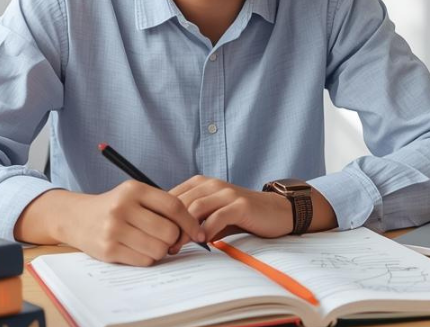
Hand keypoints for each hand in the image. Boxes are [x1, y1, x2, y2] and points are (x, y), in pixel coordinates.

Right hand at [18, 182, 205, 265]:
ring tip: (150, 243)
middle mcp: (123, 207)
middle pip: (168, 231)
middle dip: (173, 239)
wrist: (76, 217)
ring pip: (158, 249)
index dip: (190, 222)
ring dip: (160, 250)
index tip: (198, 232)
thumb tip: (193, 229)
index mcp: (134, 189)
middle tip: (167, 239)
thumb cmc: (115, 207)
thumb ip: (161, 206)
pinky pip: (144, 260)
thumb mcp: (134, 195)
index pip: (173, 206)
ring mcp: (114, 229)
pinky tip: (138, 249)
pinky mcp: (108, 250)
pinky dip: (147, 258)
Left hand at [169, 176, 293, 245]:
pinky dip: (207, 230)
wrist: (275, 211)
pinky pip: (218, 217)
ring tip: (177, 247)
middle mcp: (212, 184)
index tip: (154, 236)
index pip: (172, 197)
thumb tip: (166, 235)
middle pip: (181, 203)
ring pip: (196, 209)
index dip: (161, 216)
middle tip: (163, 246)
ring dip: (184, 230)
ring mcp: (227, 193)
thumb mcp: (212, 214)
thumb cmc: (240, 216)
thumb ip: (192, 219)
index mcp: (201, 183)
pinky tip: (203, 242)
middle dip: (170, 225)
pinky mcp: (241, 204)